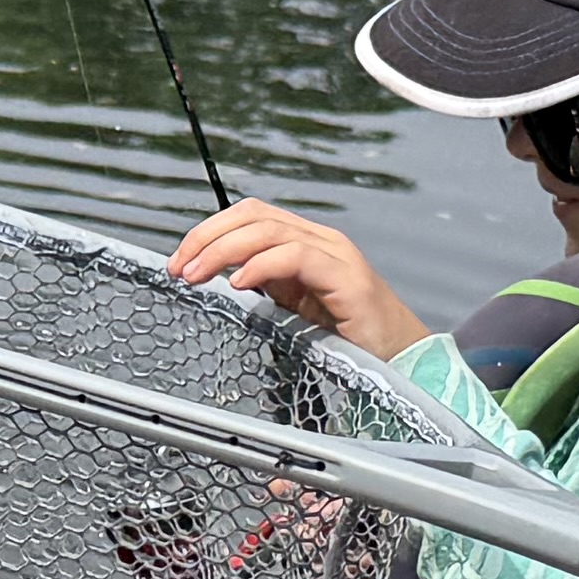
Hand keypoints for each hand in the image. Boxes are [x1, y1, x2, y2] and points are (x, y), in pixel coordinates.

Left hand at [171, 197, 426, 358]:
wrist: (400, 362)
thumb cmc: (348, 340)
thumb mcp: (293, 308)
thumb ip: (264, 286)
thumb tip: (217, 278)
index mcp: (305, 243)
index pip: (250, 216)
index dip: (210, 231)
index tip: (178, 261)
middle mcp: (320, 240)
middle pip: (254, 216)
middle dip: (207, 237)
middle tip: (178, 267)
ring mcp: (336, 255)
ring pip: (270, 231)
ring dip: (223, 250)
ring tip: (196, 275)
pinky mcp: (347, 278)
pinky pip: (297, 257)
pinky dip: (261, 265)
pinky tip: (238, 283)